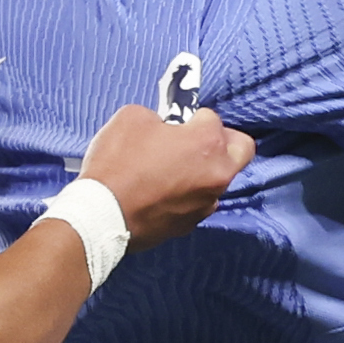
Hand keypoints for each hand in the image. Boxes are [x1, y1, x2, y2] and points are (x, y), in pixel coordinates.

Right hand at [78, 106, 255, 246]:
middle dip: (223, 141)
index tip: (173, 122)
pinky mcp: (190, 225)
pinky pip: (197, 203)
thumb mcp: (131, 118)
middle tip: (194, 141)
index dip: (190, 117)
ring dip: (203, 172)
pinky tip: (160, 195)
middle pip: (241, 149)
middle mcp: (217, 174)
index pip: (212, 117)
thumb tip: (163, 128)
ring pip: (218, 180)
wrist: (102, 215)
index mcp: (208, 142)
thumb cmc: (118, 163)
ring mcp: (206, 203)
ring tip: (171, 172)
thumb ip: (157, 117)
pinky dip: (185, 196)